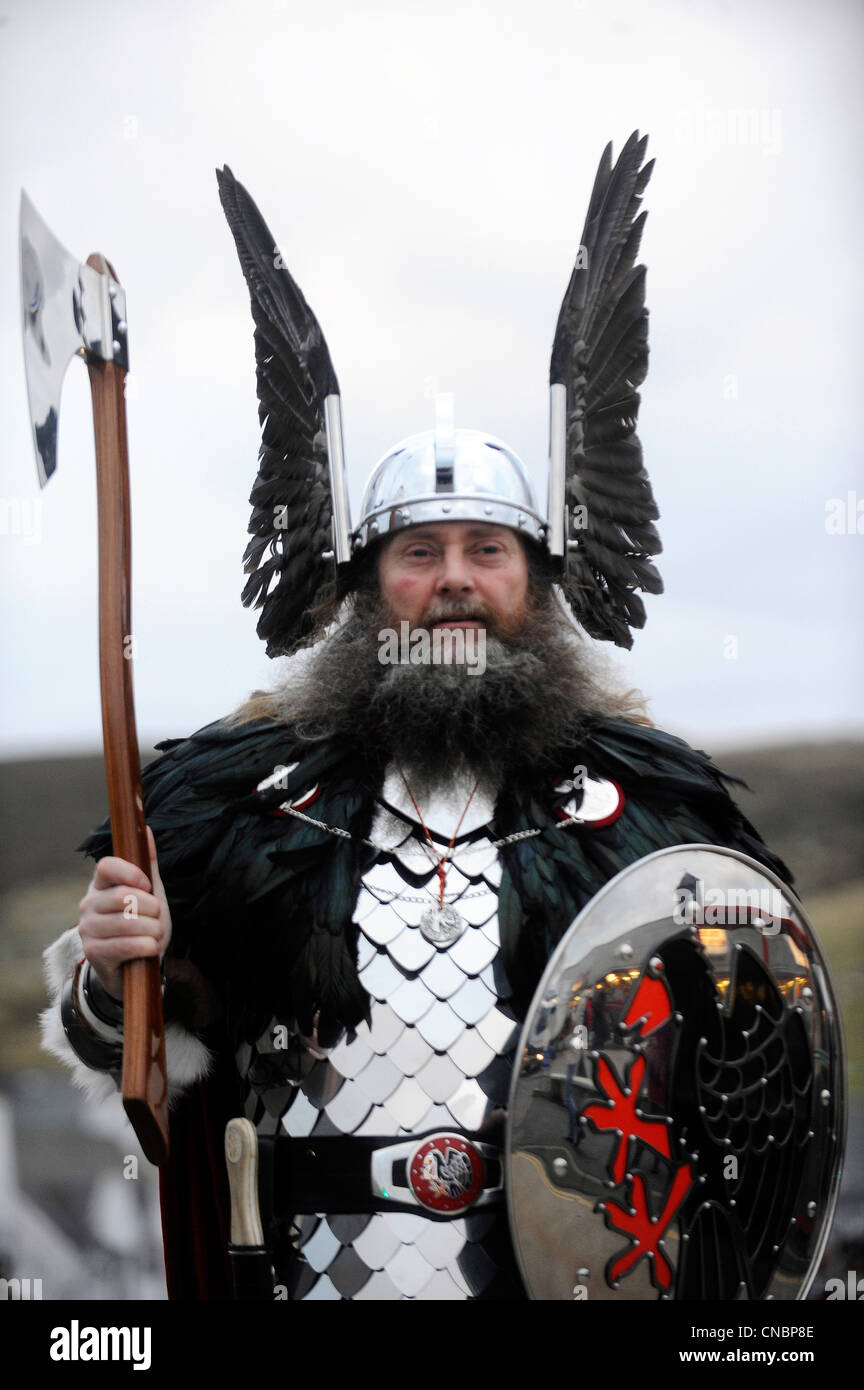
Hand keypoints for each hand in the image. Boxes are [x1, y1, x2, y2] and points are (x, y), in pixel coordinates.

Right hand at [77, 826, 171, 1000]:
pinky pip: (126, 945)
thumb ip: (147, 866)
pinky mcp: (92, 952)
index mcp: (101, 885)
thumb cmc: (141, 925)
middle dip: (152, 909)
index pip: (106, 865)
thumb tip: (147, 830)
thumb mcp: (149, 895)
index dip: (130, 873)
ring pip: (128, 922)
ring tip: (155, 936)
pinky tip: (150, 949)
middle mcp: (88, 904)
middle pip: (123, 896)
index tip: (147, 886)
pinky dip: (147, 947)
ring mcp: (87, 929)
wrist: (132, 968)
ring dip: (152, 931)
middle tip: (157, 919)